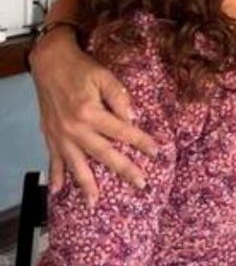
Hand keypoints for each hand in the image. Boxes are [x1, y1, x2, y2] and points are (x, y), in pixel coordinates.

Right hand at [30, 29, 156, 204]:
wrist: (49, 62)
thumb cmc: (80, 68)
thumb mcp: (104, 76)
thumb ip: (120, 97)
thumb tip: (133, 118)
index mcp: (90, 112)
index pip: (122, 131)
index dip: (141, 142)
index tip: (156, 152)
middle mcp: (75, 128)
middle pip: (103, 154)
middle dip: (123, 169)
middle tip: (141, 184)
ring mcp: (61, 135)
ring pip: (76, 164)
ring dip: (86, 184)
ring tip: (95, 202)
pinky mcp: (50, 136)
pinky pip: (53, 160)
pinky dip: (55, 175)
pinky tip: (58, 191)